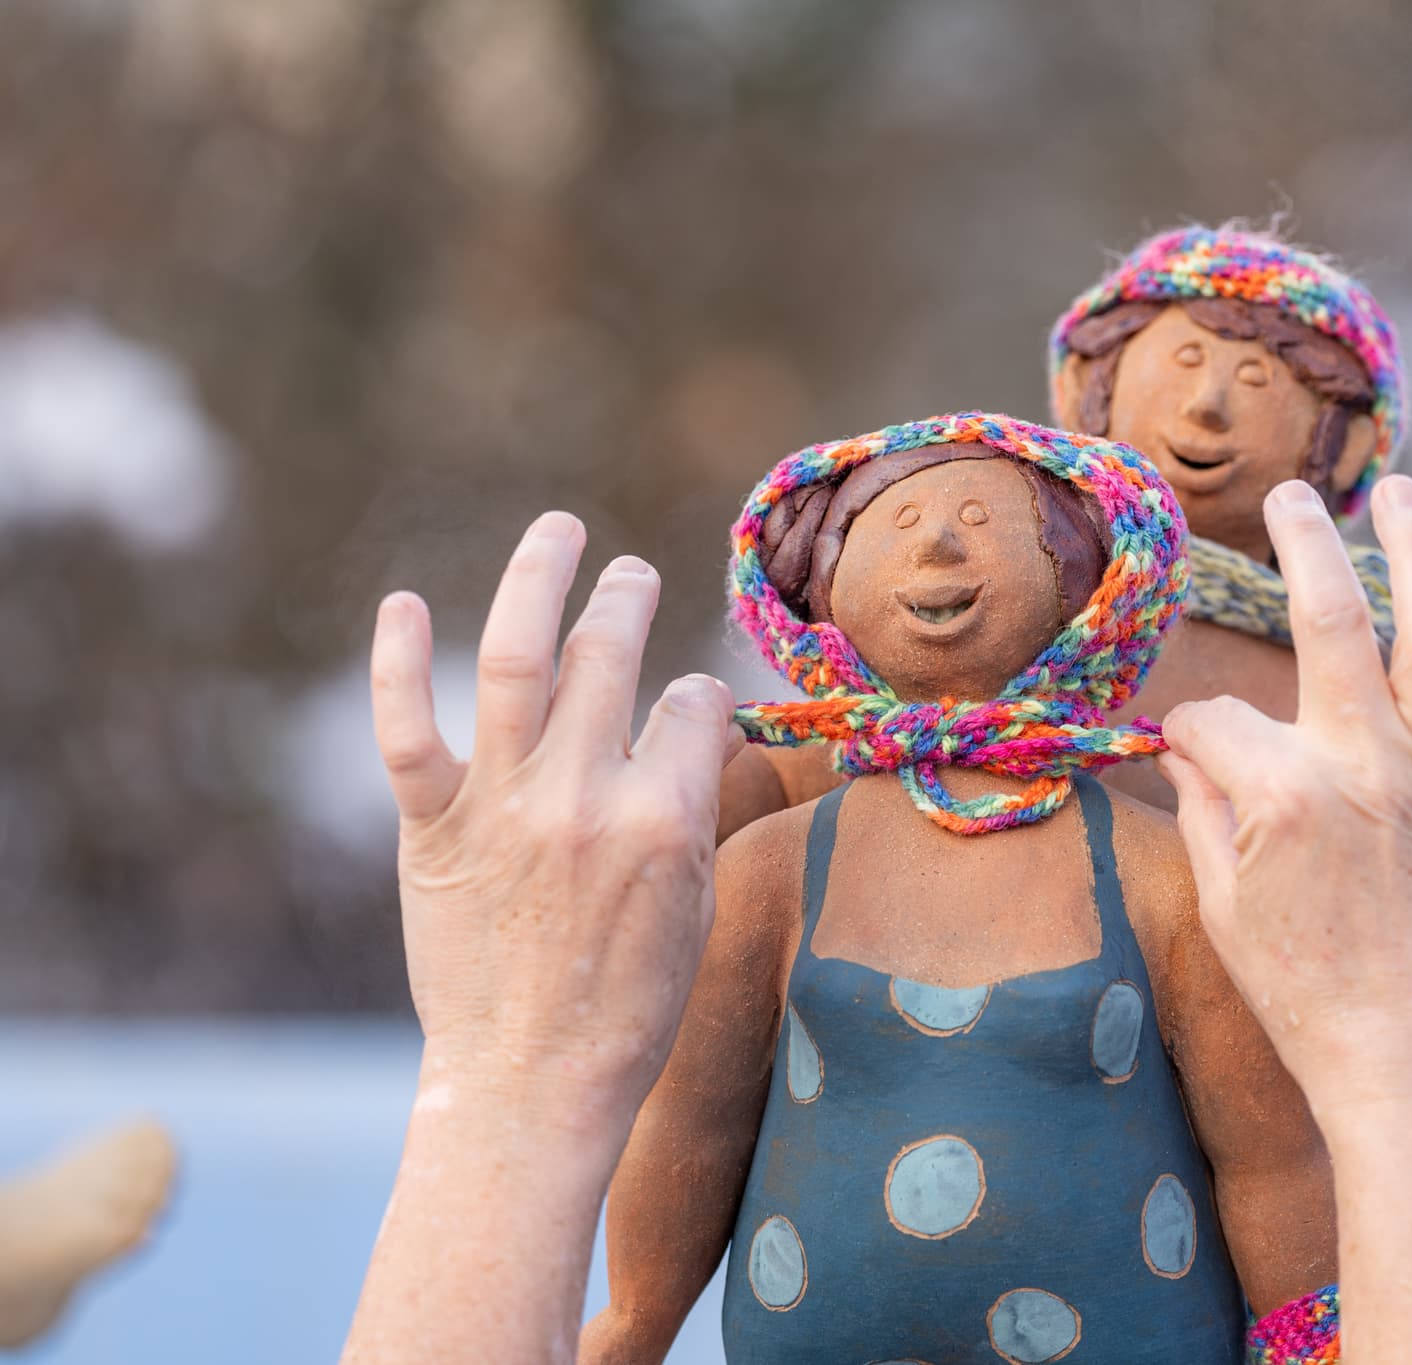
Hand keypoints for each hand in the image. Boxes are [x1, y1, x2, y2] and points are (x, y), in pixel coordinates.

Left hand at [370, 511, 738, 1135]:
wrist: (531, 1084)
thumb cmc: (630, 1008)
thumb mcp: (695, 904)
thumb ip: (691, 807)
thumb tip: (689, 726)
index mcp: (666, 820)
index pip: (692, 704)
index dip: (697, 695)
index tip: (689, 702)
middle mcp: (585, 797)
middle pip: (611, 658)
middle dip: (626, 599)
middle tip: (631, 573)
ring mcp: (504, 808)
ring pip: (520, 661)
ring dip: (541, 581)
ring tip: (560, 533)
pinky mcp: (433, 831)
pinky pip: (409, 730)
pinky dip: (400, 662)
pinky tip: (405, 604)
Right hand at [1158, 476, 1411, 1115]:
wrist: (1411, 1065)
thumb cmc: (1304, 996)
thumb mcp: (1221, 906)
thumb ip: (1208, 810)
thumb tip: (1190, 745)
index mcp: (1280, 792)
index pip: (1220, 717)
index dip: (1193, 733)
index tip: (1192, 757)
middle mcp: (1363, 763)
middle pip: (1329, 620)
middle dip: (1302, 543)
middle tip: (1288, 496)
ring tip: (1400, 491)